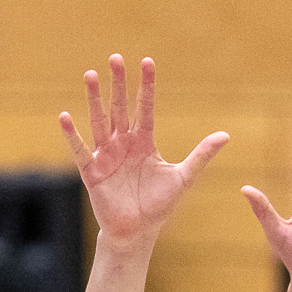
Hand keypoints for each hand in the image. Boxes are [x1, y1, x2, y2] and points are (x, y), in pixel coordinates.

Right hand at [59, 55, 228, 249]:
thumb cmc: (159, 206)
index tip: (147, 61)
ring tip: (90, 75)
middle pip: (121, 108)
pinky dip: (71, 135)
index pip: (146, 108)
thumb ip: (201, 155)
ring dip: (94, 99)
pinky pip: (79, 150)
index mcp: (144, 142)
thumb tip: (226, 135)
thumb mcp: (183, 178)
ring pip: (100, 121)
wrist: (137, 232)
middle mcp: (124, 144)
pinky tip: (64, 116)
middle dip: (119, 84)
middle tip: (115, 58)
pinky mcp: (92, 172)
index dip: (146, 86)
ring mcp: (106, 156)